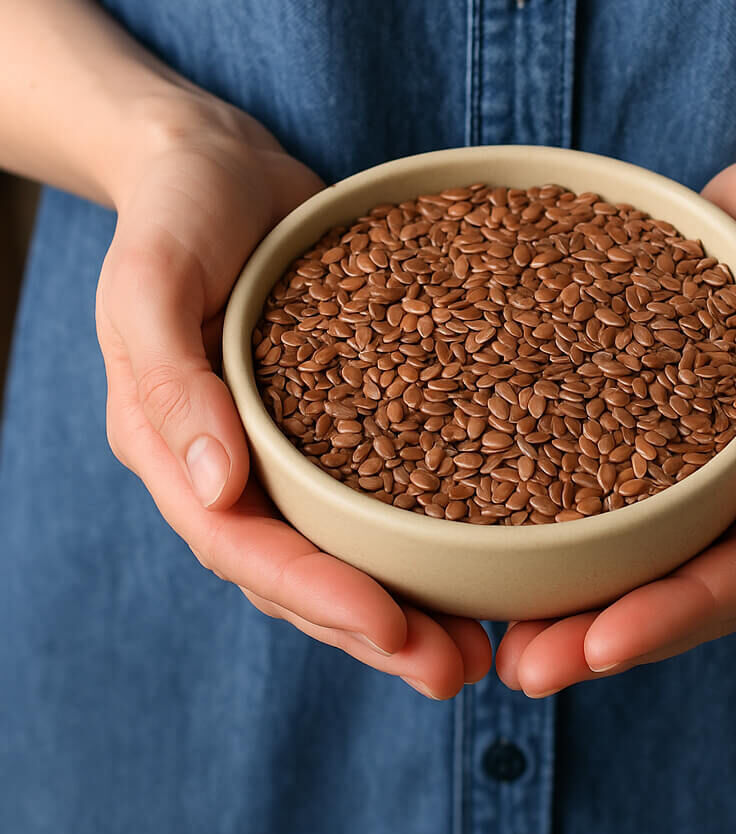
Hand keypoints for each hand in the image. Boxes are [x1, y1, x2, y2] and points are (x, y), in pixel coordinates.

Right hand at [96, 94, 491, 698]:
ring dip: (407, 603)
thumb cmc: (178, 209)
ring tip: (483, 644)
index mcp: (177, 446)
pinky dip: (421, 533)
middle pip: (300, 571)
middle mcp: (232, 462)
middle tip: (459, 669)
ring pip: (343, 547)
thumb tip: (216, 489)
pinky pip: (377, 487)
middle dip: (374, 629)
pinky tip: (482, 554)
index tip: (395, 628)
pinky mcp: (337, 417)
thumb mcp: (154, 277)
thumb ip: (169, 380)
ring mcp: (286, 445)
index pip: (243, 546)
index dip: (316, 596)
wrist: (219, 164)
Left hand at [496, 97, 735, 696]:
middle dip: (612, 630)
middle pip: (693, 579)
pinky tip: (510, 530)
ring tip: (502, 630)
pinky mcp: (673, 414)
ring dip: (584, 594)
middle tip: (524, 670)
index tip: (597, 646)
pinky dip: (577, 518)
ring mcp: (719, 451)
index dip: (680, 614)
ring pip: (653, 546)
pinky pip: (626, 479)